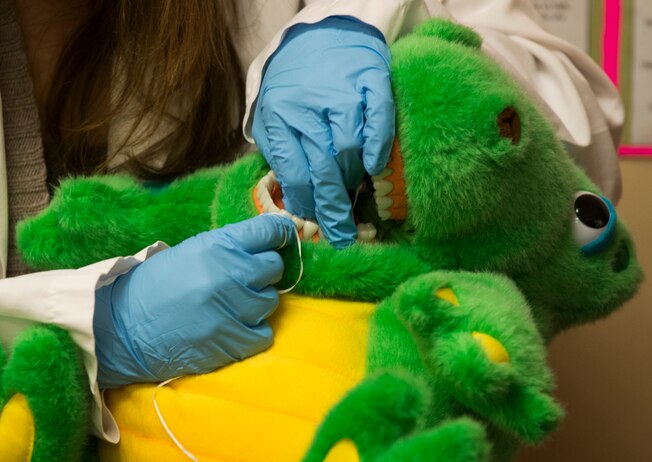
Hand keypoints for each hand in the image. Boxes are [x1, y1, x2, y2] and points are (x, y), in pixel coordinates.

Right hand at [94, 214, 296, 387]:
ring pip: (271, 301)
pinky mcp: (232, 341)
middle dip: (262, 272)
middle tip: (241, 279)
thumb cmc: (156, 286)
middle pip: (274, 267)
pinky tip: (232, 327)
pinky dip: (252, 331)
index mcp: (217, 246)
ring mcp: (234, 309)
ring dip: (255, 303)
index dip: (279, 234)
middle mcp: (230, 274)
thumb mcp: (189, 252)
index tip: (278, 240)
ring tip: (229, 305)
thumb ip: (228, 245)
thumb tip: (267, 240)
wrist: (125, 328)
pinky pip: (264, 333)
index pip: (270, 230)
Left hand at [252, 16, 394, 247]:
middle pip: (322, 168)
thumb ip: (284, 158)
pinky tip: (374, 167)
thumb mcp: (273, 121)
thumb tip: (300, 205)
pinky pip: (378, 118)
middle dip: (332, 208)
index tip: (316, 226)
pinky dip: (378, 146)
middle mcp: (308, 107)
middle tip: (341, 235)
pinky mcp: (370, 80)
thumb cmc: (293, 89)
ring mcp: (341, 92)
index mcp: (279, 119)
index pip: (294, 173)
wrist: (317, 37)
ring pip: (349, 148)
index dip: (307, 205)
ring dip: (352, 178)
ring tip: (354, 191)